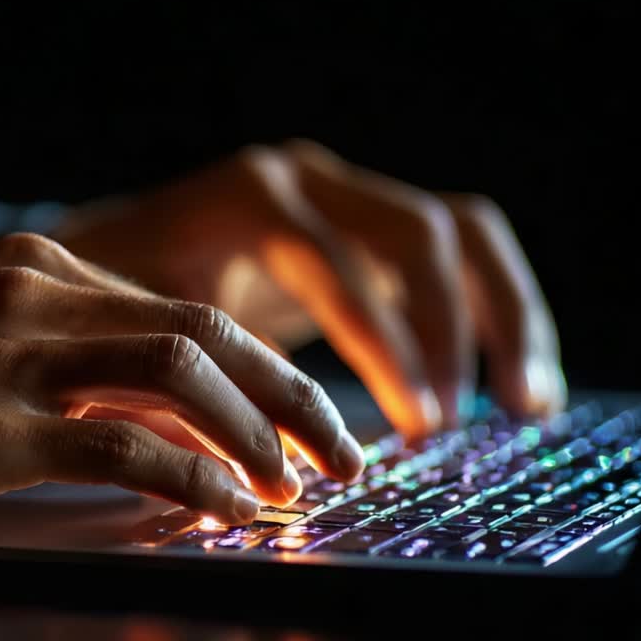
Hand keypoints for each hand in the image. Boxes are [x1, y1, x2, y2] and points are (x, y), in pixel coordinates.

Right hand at [0, 234, 362, 531]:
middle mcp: (32, 295)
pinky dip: (190, 479)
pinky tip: (226, 508)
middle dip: (289, 393)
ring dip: (255, 433)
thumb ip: (70, 374)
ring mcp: (7, 356)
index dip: (258, 367)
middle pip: (202, 330)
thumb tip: (174, 436)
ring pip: (177, 375)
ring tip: (298, 484)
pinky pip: (119, 448)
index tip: (303, 415)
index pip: (179, 310)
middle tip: (343, 447)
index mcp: (35, 269)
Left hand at [56, 140, 565, 436]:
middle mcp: (310, 181)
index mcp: (248, 198)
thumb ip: (189, 370)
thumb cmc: (116, 301)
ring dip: (506, 316)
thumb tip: (250, 458)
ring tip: (529, 405)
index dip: (382, 345)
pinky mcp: (374, 225)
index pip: (337, 261)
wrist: (112, 250)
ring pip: (463, 231)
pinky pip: (462, 253)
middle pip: (420, 230)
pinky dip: (501, 313)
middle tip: (446, 425)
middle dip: (447, 333)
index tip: (414, 423)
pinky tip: (522, 385)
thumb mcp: (137, 326)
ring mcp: (350, 194)